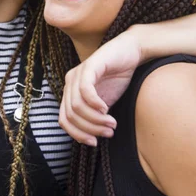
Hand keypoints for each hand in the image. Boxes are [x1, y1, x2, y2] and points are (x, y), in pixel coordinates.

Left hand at [59, 29, 142, 145]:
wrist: (131, 52)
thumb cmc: (117, 78)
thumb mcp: (103, 103)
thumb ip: (94, 117)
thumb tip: (91, 139)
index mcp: (70, 93)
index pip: (64, 120)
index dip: (77, 135)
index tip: (94, 143)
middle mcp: (69, 83)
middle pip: (70, 115)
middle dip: (89, 129)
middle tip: (108, 132)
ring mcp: (77, 73)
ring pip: (76, 106)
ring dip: (95, 120)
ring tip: (111, 123)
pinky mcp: (89, 66)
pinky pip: (85, 90)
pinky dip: (95, 104)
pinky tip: (106, 109)